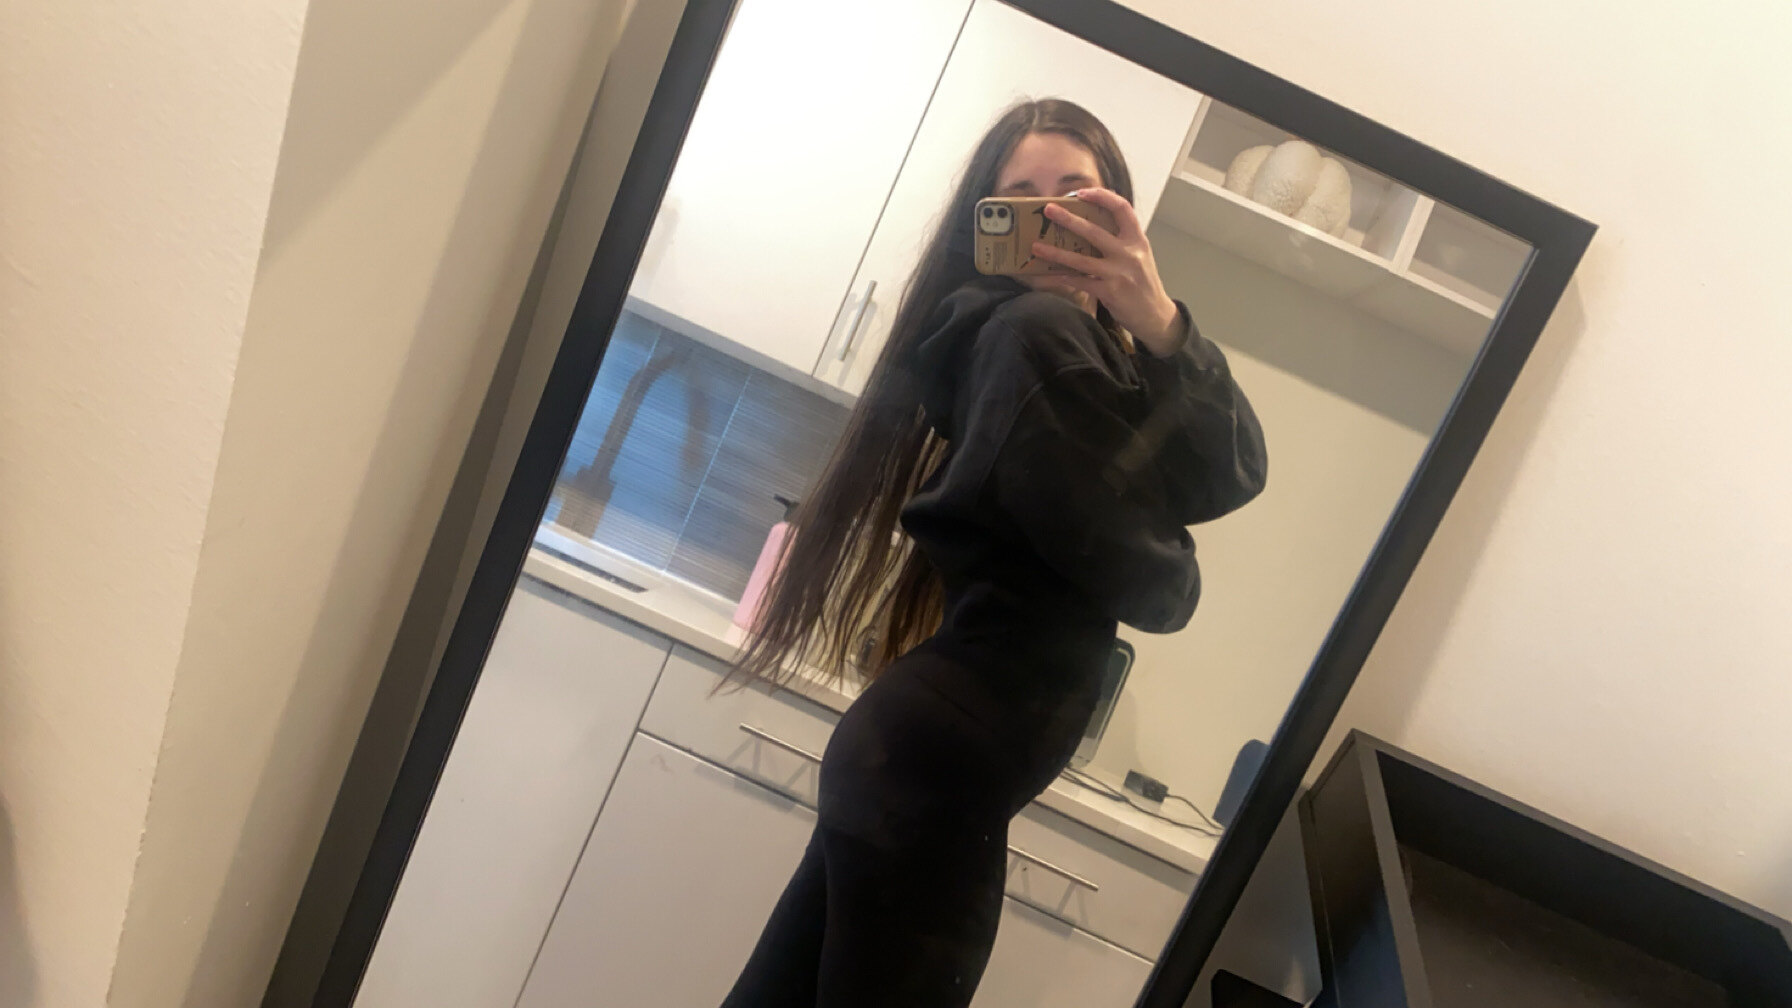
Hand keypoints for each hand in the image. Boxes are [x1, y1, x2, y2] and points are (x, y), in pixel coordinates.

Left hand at [1029, 188, 1184, 355]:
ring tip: (1036, 246)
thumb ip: (1121, 240)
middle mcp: (1129, 253)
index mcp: (1137, 239)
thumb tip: (1092, 226)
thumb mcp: (1140, 255)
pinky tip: (1049, 275)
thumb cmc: (1143, 283)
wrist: (1155, 314)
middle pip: (1095, 231)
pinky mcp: (1110, 292)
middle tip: (1049, 209)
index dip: (1102, 196)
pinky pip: (1081, 282)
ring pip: (1081, 259)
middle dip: (1069, 219)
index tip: (1081, 192)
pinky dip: (1063, 278)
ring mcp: (1119, 273)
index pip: (1122, 208)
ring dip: (1056, 252)